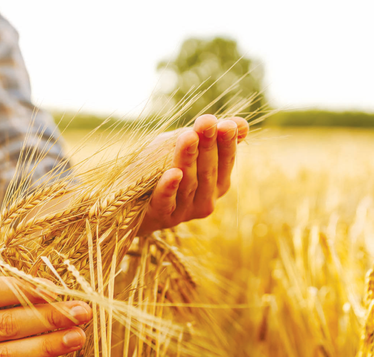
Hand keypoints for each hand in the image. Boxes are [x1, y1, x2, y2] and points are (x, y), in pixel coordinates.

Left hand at [138, 115, 248, 235]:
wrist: (131, 201)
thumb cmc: (162, 168)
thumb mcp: (184, 148)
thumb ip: (210, 137)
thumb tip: (242, 124)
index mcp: (217, 182)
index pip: (226, 161)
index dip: (226, 142)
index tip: (225, 123)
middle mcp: (206, 198)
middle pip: (208, 171)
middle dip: (208, 145)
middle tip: (206, 122)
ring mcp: (185, 210)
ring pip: (188, 183)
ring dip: (188, 159)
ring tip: (188, 137)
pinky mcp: (162, 216)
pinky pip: (167, 202)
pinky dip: (170, 187)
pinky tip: (172, 173)